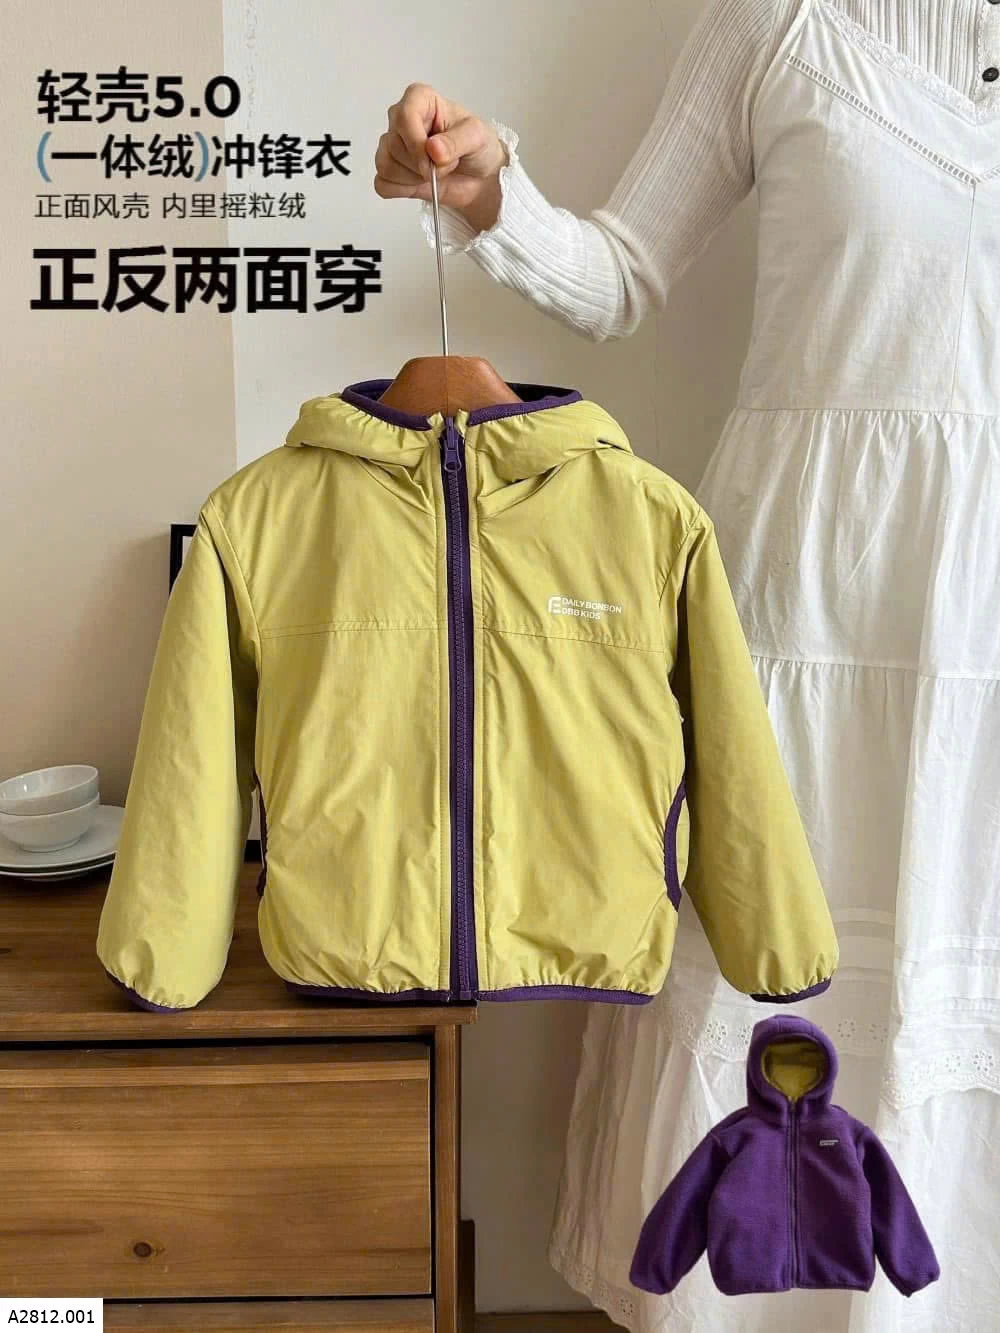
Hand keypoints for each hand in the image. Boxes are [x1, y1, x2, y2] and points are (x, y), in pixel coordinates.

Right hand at [375, 83, 506, 227]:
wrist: (478, 176)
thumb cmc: (477, 147)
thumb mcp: (477, 137)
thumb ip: (457, 141)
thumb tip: (433, 149)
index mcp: (420, 100)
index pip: (404, 117)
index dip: (417, 144)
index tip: (436, 160)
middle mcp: (401, 119)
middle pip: (394, 146)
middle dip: (422, 165)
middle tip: (445, 165)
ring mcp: (391, 144)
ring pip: (386, 166)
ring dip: (414, 179)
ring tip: (435, 173)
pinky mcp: (389, 170)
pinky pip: (383, 184)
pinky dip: (402, 190)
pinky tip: (419, 184)